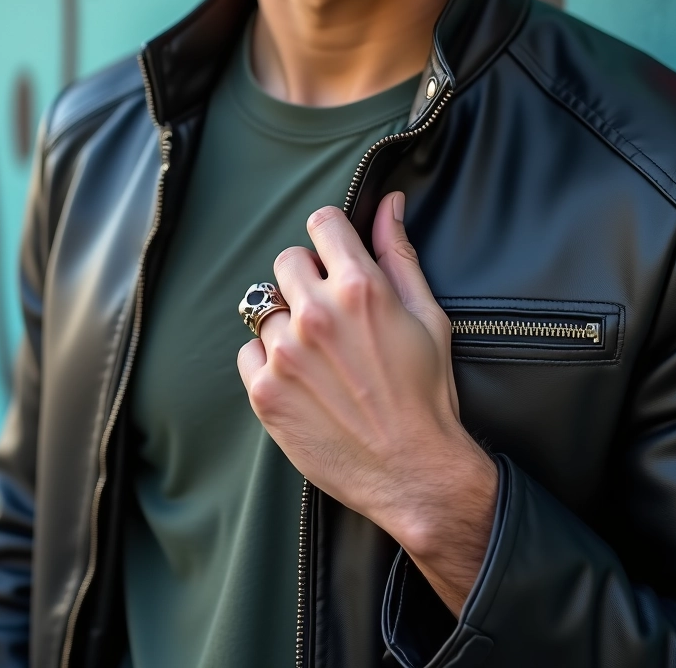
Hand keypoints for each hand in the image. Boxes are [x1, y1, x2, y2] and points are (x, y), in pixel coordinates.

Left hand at [237, 192, 497, 614]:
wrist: (413, 471)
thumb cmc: (427, 395)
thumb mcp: (427, 316)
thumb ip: (400, 254)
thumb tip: (390, 203)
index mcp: (359, 288)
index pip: (322, 223)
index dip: (331, 236)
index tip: (336, 256)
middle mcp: (315, 314)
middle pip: (287, 262)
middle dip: (308, 279)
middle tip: (331, 315)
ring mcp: (284, 354)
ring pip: (265, 309)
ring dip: (288, 324)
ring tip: (319, 356)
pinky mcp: (264, 391)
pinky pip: (248, 352)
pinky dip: (267, 361)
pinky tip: (301, 380)